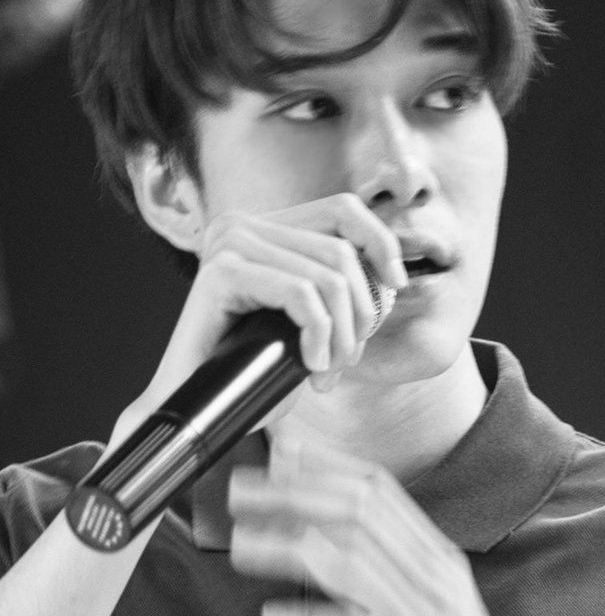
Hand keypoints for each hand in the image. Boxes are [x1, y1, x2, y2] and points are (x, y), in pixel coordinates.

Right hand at [115, 194, 407, 436]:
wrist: (195, 406)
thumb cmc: (251, 370)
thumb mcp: (306, 321)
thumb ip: (337, 289)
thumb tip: (392, 277)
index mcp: (267, 228)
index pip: (342, 210)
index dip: (380, 241)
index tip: (397, 284)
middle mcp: (243, 225)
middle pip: (341, 251)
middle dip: (360, 313)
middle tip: (347, 360)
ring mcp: (229, 243)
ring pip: (327, 278)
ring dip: (340, 335)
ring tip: (327, 371)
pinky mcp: (221, 271)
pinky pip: (299, 294)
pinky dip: (318, 334)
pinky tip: (311, 366)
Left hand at [228, 437, 552, 615]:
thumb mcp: (439, 613)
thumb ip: (395, 575)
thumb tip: (333, 543)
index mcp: (441, 564)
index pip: (381, 493)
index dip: (325, 468)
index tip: (281, 455)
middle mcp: (434, 586)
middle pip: (359, 515)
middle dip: (294, 495)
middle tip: (242, 492)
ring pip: (350, 566)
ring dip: (287, 549)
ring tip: (242, 546)